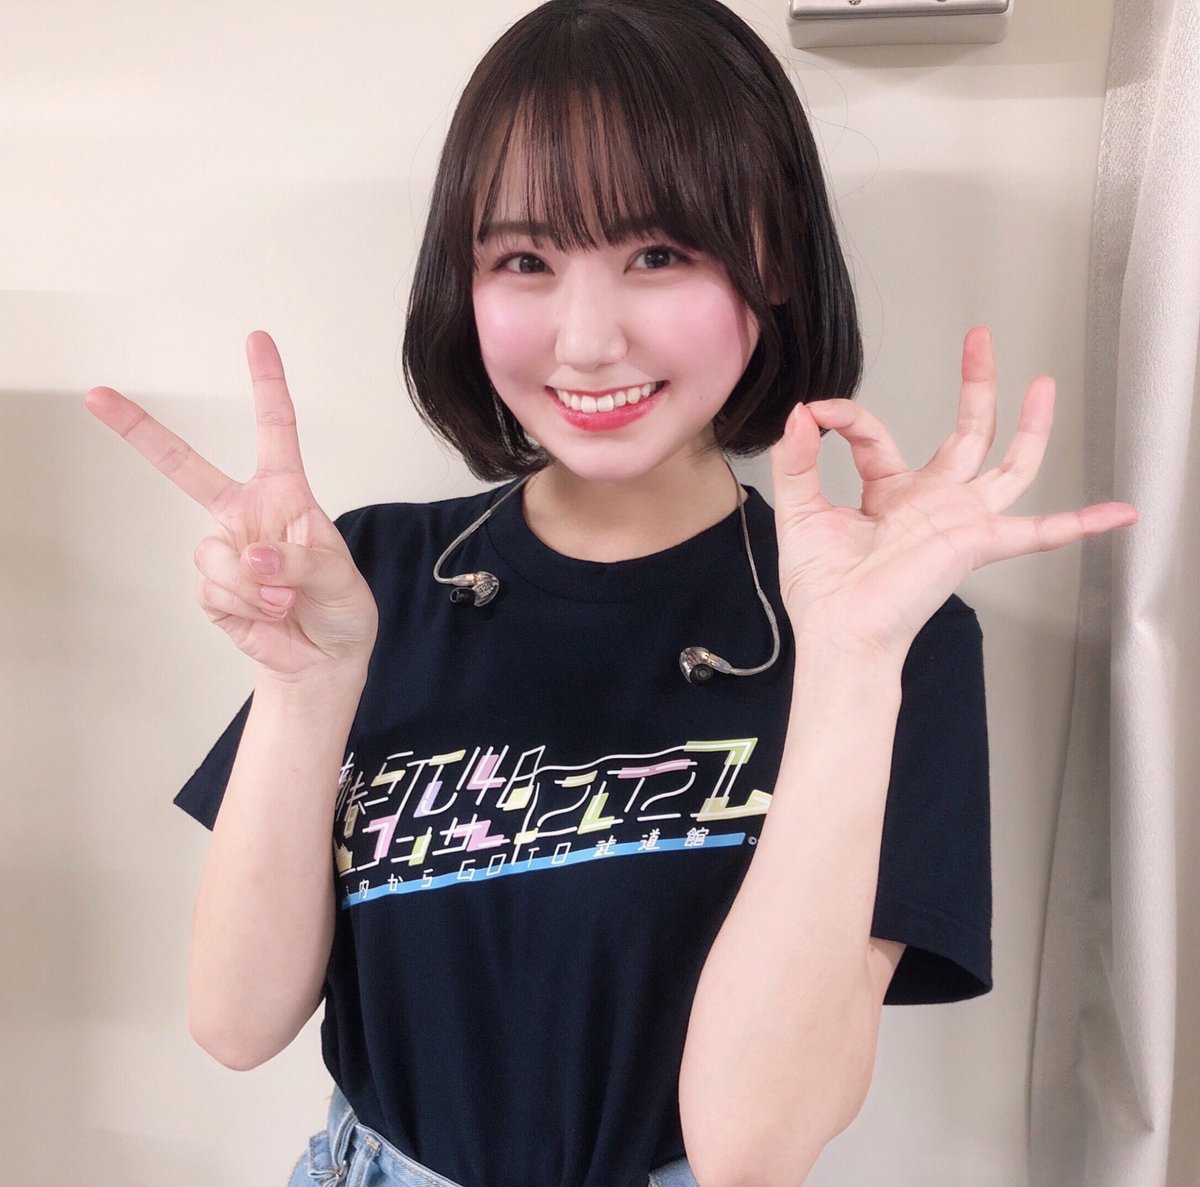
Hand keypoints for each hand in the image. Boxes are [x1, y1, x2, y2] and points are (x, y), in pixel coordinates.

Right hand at [85, 331, 378, 678]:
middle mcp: (245, 514)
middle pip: (184, 467)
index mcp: (284, 493)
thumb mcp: (338, 576)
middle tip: (97, 396)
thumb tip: (252, 559)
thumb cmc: (340, 603)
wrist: (326, 655)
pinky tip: (269, 614)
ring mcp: (224, 551)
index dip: (266, 383)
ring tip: (284, 599)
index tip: (256, 338)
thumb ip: (300, 562)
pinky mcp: (211, 591)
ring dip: (252, 586)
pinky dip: (246, 607)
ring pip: (212, 556)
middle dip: (139, 431)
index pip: (274, 430)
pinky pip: (214, 591)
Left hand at [768, 327, 1138, 661]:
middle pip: (967, 432)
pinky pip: (1039, 532)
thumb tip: (801, 413)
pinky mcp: (976, 542)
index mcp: (889, 493)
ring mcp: (959, 520)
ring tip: (1044, 383)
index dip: (845, 418)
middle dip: (977, 384)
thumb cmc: (822, 587)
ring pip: (1009, 465)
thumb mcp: (800, 511)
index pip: (877, 436)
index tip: (818, 412)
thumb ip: (798, 460)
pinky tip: (1117, 514)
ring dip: (1030, 425)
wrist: (837, 630)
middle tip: (980, 338)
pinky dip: (1079, 524)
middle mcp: (931, 502)